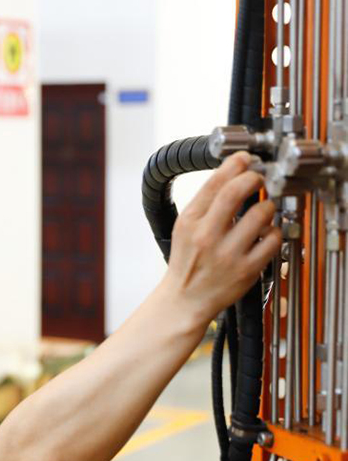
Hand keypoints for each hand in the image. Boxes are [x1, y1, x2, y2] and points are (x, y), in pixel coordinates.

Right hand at [164, 152, 280, 326]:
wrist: (185, 301)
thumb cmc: (188, 263)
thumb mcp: (185, 228)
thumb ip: (205, 203)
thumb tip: (232, 174)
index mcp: (190, 222)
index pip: (215, 182)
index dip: (235, 164)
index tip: (245, 159)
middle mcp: (207, 237)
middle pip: (237, 192)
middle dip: (254, 178)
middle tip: (258, 180)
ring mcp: (228, 254)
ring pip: (261, 213)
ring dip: (268, 206)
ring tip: (263, 211)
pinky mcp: (246, 270)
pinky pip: (272, 239)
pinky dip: (274, 232)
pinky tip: (265, 234)